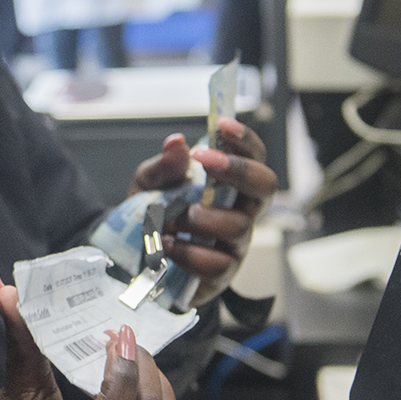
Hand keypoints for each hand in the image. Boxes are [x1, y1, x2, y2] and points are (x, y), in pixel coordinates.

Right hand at [0, 269, 178, 399]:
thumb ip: (18, 340)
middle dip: (142, 365)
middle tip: (121, 337)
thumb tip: (4, 286)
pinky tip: (134, 380)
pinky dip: (156, 397)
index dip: (122, 376)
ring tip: (129, 355)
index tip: (115, 338)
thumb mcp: (11, 396)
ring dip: (155, 379)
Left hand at [125, 120, 276, 306]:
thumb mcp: (150, 185)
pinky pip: (218, 263)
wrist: (134, 258)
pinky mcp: (221, 274)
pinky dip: (189, 252)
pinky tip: (167, 244)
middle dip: (239, 169)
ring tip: (168, 217)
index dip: (245, 140)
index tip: (223, 125)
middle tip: (206, 161)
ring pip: (238, 226)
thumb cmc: (156, 215)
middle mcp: (240, 211)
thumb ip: (164, 166)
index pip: (254, 158)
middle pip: (266, 187)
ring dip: (200, 217)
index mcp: (229, 185)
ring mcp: (234, 244)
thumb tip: (177, 142)